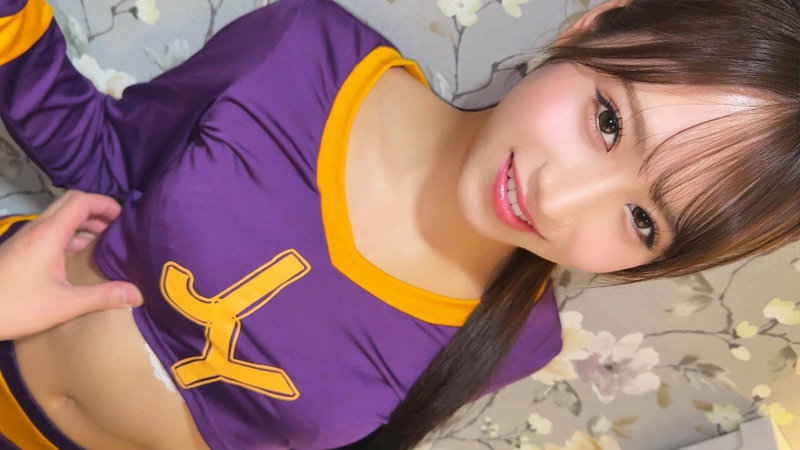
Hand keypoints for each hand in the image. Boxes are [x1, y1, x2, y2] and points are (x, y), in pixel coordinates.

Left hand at [0, 190, 142, 339]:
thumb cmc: (15, 306)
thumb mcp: (64, 304)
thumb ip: (102, 296)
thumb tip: (138, 294)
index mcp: (49, 234)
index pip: (81, 200)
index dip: (106, 203)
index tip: (125, 218)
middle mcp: (37, 230)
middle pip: (70, 203)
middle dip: (97, 209)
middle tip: (117, 227)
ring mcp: (26, 239)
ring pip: (59, 216)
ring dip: (83, 222)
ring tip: (104, 240)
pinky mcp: (19, 250)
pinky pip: (50, 230)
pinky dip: (69, 233)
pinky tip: (78, 256)